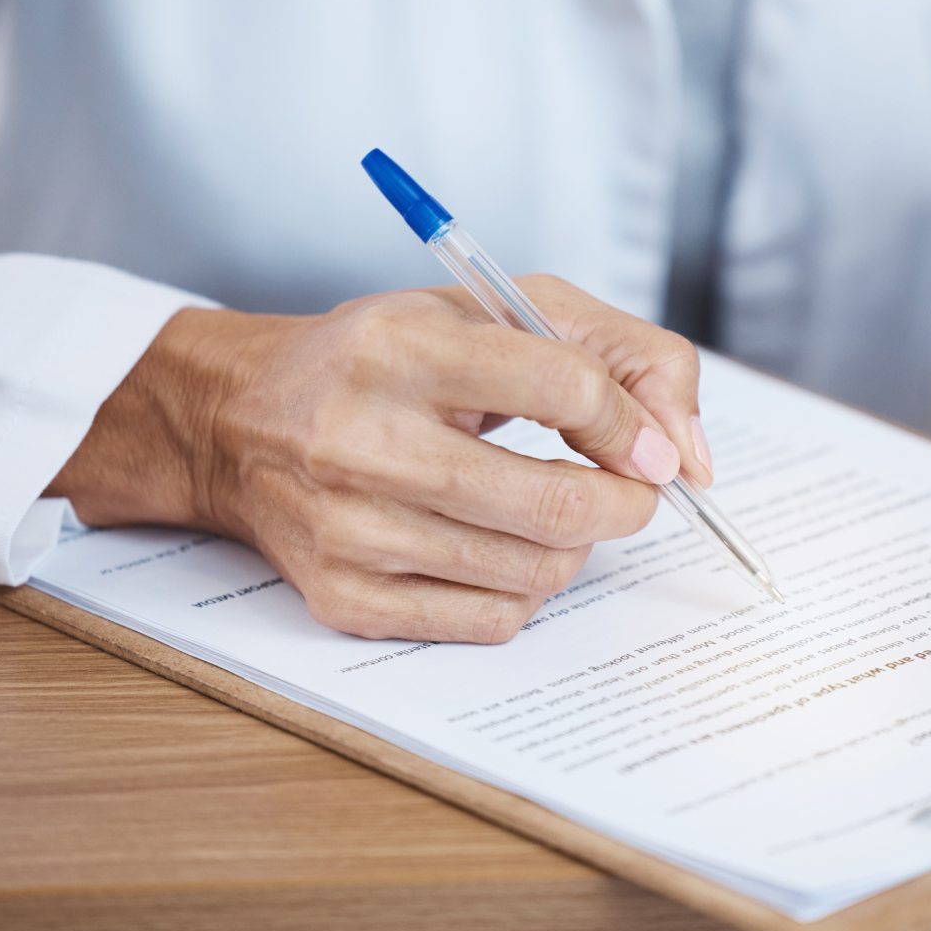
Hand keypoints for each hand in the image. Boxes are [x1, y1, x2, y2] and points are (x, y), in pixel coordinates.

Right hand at [46, 277, 711, 643]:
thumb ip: (618, 353)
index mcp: (403, 346)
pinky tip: (501, 547)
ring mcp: (349, 529)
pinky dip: (524, 590)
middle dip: (626, 502)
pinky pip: (491, 621)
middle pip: (558, 501)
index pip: (566, 387)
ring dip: (574, 545)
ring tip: (551, 509)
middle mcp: (364, 439)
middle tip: (628, 489)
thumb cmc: (388, 359)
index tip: (647, 442)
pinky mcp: (342, 597)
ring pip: (535, 570)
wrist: (242, 421)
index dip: (633, 421)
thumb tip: (689, 456)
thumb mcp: (496, 310)